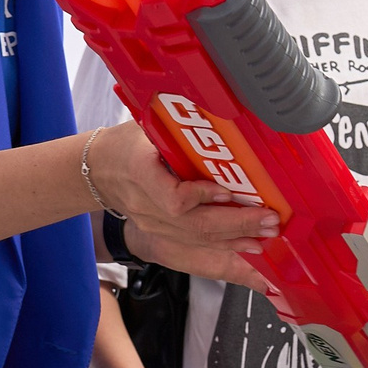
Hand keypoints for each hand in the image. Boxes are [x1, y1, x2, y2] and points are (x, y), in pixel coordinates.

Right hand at [86, 123, 278, 284]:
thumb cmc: (126, 143)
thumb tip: (222, 123)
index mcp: (140, 172)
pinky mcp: (160, 233)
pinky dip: (226, 244)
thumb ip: (178, 130)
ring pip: (198, 239)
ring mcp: (152, 224)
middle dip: (238, 224)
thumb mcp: (146, 127)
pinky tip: (249, 243)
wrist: (98, 169)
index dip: (202, 197)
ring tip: (268, 233)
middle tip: (269, 219)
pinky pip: (196, 244)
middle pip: (195, 225)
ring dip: (237, 238)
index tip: (228, 190)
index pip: (173, 198)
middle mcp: (146, 205)